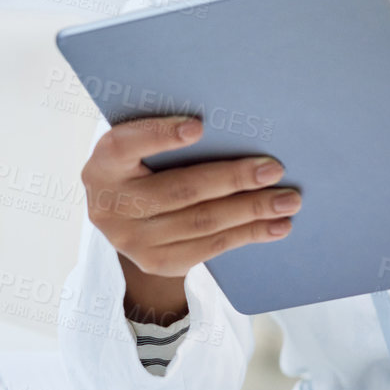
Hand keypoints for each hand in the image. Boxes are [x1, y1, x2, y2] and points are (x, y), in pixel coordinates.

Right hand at [83, 116, 299, 323]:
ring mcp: (132, 240)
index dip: (160, 135)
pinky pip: (209, 247)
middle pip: (180, 190)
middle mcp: (110, 205)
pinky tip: (275, 226)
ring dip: (251, 211)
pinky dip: (247, 235)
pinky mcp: (156, 262)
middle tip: (273, 169)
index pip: (126, 145)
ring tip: (287, 201)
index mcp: (102, 165)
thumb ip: (163, 135)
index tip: (199, 127)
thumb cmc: (140, 166)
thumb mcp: (137, 147)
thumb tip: (226, 127)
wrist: (123, 216)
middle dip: (233, 179)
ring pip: (202, 223)